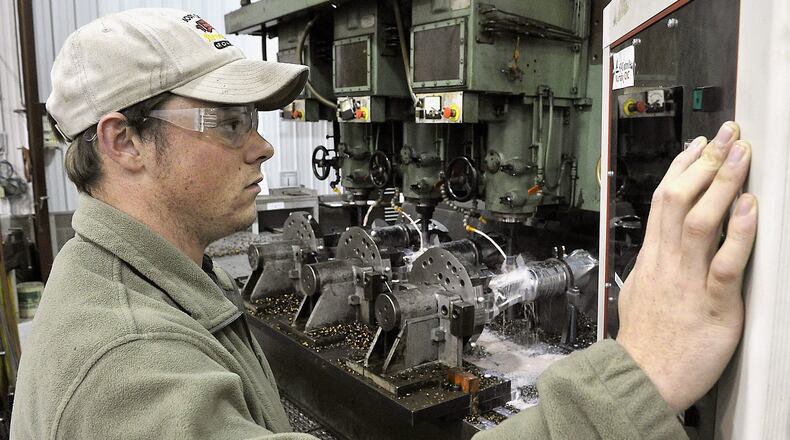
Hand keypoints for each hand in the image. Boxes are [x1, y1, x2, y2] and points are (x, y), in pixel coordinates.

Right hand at [616, 121, 757, 411]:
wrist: (640, 379)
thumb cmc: (645, 341)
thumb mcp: (638, 291)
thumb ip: (653, 264)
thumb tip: (659, 244)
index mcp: (653, 258)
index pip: (663, 200)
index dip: (682, 167)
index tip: (699, 144)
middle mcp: (668, 262)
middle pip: (680, 200)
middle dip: (706, 163)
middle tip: (728, 135)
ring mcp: (689, 282)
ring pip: (701, 222)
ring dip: (723, 184)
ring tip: (742, 155)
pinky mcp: (713, 306)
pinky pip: (725, 265)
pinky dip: (739, 234)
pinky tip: (749, 209)